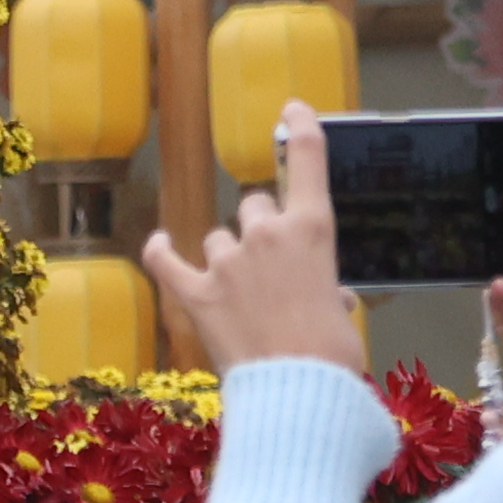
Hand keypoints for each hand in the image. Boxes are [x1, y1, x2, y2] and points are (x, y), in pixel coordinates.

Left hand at [143, 107, 369, 375]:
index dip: (298, 129)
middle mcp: (268, 233)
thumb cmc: (333, 356)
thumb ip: (330, 294)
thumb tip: (329, 301)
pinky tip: (159, 246)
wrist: (299, 392)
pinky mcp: (196, 293)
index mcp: (314, 229)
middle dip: (260, 228)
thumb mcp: (343, 314)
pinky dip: (161, 253)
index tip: (290, 110)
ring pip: (218, 237)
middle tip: (270, 267)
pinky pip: (167, 261)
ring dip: (226, 256)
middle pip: (254, 205)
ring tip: (239, 293)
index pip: (307, 160)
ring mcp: (227, 261)